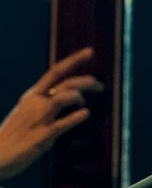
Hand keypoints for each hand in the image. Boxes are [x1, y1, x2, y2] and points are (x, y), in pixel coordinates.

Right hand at [0, 47, 103, 181]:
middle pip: (66, 83)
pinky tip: (86, 114)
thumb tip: (67, 96)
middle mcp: (36, 102)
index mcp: (32, 95)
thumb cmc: (14, 133)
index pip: (55, 71)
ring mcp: (40, 118)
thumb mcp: (27, 110)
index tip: (90, 52)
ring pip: (65, 97)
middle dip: (87, 81)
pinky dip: (77, 117)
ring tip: (86, 103)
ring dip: (80, 97)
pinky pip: (63, 123)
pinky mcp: (43, 135)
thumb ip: (44, 101)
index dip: (74, 60)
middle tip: (101, 86)